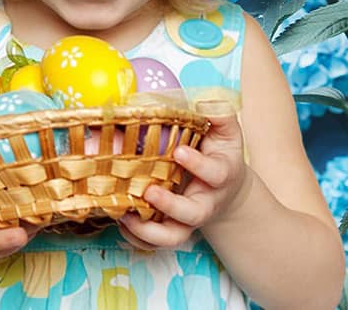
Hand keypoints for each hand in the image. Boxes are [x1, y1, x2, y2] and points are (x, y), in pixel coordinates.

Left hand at [117, 103, 251, 249]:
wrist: (226, 189)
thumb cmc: (220, 153)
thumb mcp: (226, 132)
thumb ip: (220, 115)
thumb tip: (204, 104)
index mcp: (221, 174)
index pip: (215, 174)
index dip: (198, 165)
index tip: (178, 151)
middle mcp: (206, 202)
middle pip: (193, 214)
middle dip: (171, 206)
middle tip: (149, 191)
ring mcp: (188, 220)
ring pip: (173, 236)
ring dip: (148, 230)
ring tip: (125, 214)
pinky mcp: (172, 229)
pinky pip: (155, 243)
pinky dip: (137, 237)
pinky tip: (121, 221)